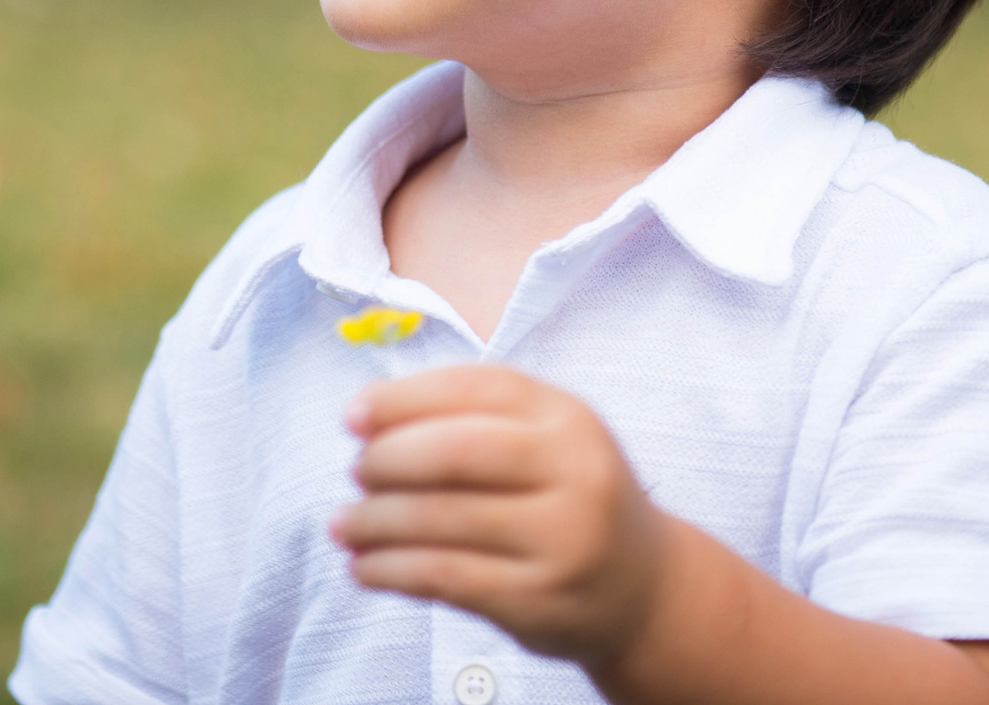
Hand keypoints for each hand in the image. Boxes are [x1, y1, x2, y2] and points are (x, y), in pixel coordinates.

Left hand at [331, 364, 669, 670]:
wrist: (643, 588)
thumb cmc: (569, 498)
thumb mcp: (547, 440)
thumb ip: (475, 418)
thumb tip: (368, 416)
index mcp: (568, 417)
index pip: (474, 388)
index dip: (402, 398)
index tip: (352, 415)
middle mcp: (573, 472)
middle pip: (453, 452)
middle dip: (386, 459)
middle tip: (356, 472)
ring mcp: (560, 539)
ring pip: (440, 519)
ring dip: (374, 520)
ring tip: (344, 524)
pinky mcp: (537, 600)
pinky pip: (443, 577)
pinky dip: (390, 570)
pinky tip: (364, 568)